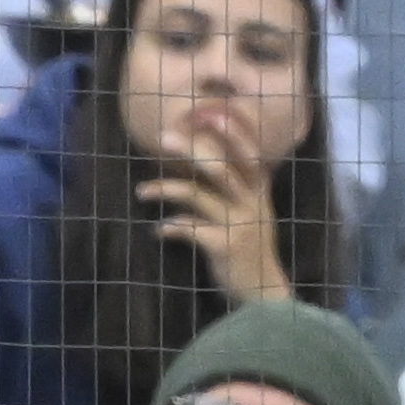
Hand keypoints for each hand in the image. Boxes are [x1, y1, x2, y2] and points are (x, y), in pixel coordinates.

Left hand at [139, 107, 292, 302]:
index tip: (206, 112)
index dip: (230, 130)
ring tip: (141, 191)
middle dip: (190, 150)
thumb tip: (203, 164)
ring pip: (197, 195)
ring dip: (165, 189)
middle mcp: (251, 202)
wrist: (263, 292)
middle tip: (163, 138)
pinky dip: (171, 227)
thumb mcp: (252, 213)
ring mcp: (238, 224)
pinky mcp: (224, 246)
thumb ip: (235, 189)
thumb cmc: (251, 250)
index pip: (248, 151)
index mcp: (259, 191)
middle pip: (219, 167)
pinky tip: (159, 229)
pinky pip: (190, 229)